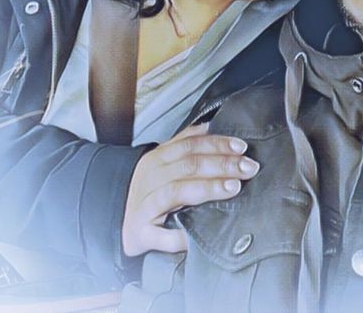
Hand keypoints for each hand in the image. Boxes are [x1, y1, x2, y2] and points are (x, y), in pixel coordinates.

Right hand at [122, 123, 258, 256]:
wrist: (115, 219)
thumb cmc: (147, 190)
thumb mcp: (161, 161)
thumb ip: (184, 142)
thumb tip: (211, 126)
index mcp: (158, 158)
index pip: (190, 145)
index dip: (217, 144)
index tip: (242, 148)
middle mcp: (151, 178)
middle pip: (189, 166)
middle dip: (222, 165)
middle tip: (248, 168)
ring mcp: (145, 205)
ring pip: (176, 192)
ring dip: (207, 188)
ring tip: (233, 188)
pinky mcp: (140, 233)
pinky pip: (161, 235)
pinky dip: (178, 236)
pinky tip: (196, 236)